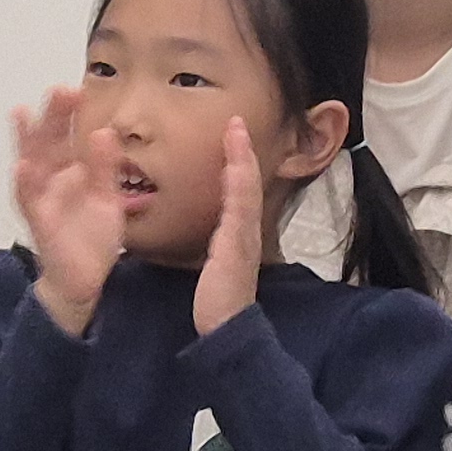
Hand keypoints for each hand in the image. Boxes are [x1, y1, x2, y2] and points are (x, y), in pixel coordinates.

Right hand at [11, 89, 127, 335]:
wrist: (85, 280)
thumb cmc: (91, 237)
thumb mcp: (108, 197)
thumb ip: (106, 167)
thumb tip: (105, 132)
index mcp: (71, 171)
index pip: (69, 136)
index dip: (71, 114)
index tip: (78, 89)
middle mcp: (52, 180)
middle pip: (48, 142)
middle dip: (51, 117)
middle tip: (58, 90)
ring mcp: (43, 199)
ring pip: (31, 163)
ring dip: (26, 140)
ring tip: (22, 114)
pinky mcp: (40, 222)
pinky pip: (28, 201)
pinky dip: (24, 183)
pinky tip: (22, 166)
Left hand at [195, 116, 263, 338]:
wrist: (227, 329)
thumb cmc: (217, 300)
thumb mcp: (212, 264)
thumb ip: (211, 244)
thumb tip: (204, 230)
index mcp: (237, 232)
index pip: (239, 188)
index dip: (237, 159)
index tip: (231, 132)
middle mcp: (245, 231)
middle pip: (247, 182)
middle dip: (242, 150)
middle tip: (236, 121)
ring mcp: (244, 239)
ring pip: (246, 192)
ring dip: (242, 160)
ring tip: (236, 132)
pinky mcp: (237, 250)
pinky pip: (240, 213)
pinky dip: (239, 188)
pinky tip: (235, 168)